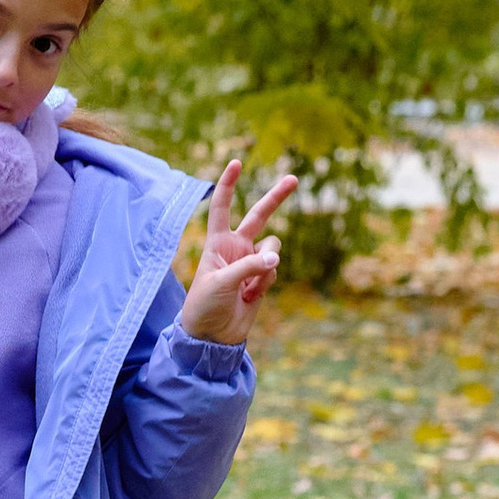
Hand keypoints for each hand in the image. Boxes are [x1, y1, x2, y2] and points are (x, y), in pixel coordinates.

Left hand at [179, 156, 298, 341]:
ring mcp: (251, 262)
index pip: (222, 208)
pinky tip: (250, 296)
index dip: (227, 185)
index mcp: (217, 242)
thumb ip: (249, 266)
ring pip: (273, 248)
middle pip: (259, 216)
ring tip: (248, 285)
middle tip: (294, 178)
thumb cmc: (204, 305)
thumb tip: (276, 256)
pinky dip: (266, 282)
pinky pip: (274, 269)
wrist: (212, 335)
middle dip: (276, 197)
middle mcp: (236, 247)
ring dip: (266, 263)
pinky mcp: (263, 278)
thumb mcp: (221, 282)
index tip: (236, 163)